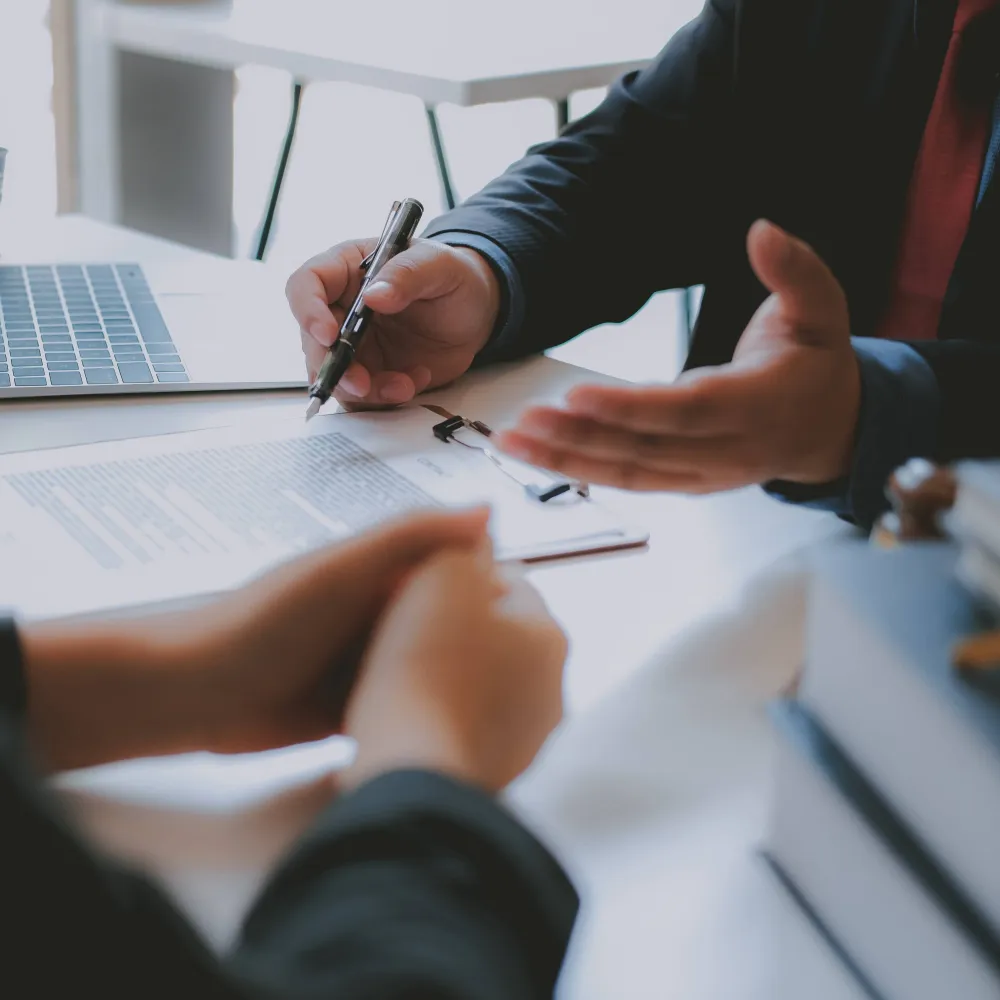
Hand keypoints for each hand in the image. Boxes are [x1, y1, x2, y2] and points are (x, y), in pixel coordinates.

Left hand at [20, 509, 488, 771]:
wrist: (197, 695)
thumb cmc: (266, 622)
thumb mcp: (343, 569)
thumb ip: (411, 537)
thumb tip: (489, 510)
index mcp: (382, 570)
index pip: (455, 568)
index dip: (493, 586)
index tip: (533, 614)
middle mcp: (380, 612)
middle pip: (449, 622)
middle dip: (483, 641)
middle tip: (533, 671)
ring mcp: (368, 660)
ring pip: (432, 666)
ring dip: (460, 682)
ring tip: (511, 705)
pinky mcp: (356, 704)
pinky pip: (405, 703)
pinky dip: (429, 712)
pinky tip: (465, 730)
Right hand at [287, 238, 500, 406]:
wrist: (476, 312)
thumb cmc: (453, 277)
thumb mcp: (438, 265)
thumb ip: (407, 275)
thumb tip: (374, 295)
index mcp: (346, 270)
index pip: (306, 285)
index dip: (308, 310)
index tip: (329, 335)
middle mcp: (341, 309)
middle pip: (313, 341)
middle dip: (334, 367)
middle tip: (362, 384)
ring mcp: (354, 345)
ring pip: (335, 375)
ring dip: (363, 391)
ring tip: (404, 386)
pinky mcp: (371, 373)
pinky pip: (363, 396)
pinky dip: (384, 398)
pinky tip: (414, 382)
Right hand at [343, 546, 566, 793]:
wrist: (410, 766)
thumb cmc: (427, 668)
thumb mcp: (442, 575)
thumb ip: (463, 546)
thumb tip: (476, 540)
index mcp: (550, 635)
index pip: (510, 581)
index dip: (460, 572)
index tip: (422, 580)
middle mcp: (552, 688)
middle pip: (500, 634)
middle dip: (459, 624)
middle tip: (408, 623)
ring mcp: (528, 738)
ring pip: (485, 683)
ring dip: (452, 672)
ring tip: (400, 670)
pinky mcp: (497, 773)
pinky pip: (467, 726)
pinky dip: (444, 715)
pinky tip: (408, 712)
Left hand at [496, 221, 859, 492]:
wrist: (830, 430)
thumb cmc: (817, 365)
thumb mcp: (822, 308)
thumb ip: (794, 269)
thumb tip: (761, 230)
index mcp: (759, 406)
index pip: (687, 410)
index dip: (631, 408)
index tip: (577, 396)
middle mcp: (727, 450)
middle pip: (644, 448)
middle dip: (579, 437)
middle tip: (523, 420)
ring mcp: (703, 474)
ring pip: (628, 471)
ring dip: (566, 459)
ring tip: (512, 440)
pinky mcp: (685, 483)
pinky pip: (629, 481)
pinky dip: (581, 470)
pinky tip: (540, 455)